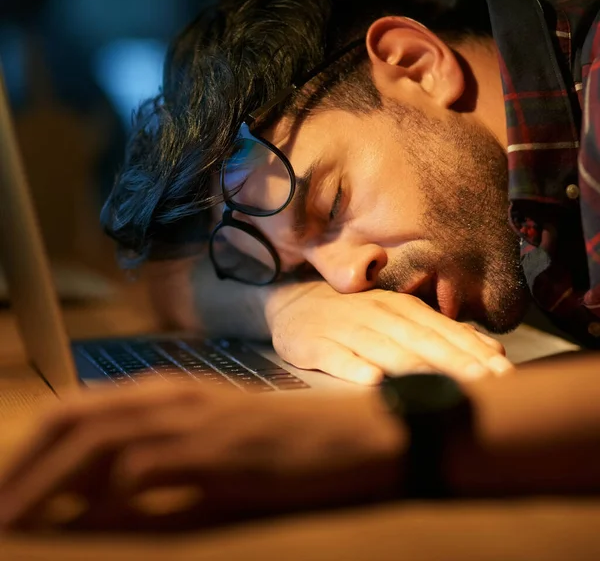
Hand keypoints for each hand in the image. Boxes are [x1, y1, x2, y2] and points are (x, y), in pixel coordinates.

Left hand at [0, 381, 403, 531]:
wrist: (348, 434)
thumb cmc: (281, 443)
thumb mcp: (210, 447)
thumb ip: (155, 464)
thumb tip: (95, 500)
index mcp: (165, 392)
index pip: (75, 411)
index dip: (27, 452)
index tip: (3, 493)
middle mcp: (170, 397)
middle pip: (72, 420)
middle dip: (21, 467)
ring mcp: (194, 419)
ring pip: (96, 443)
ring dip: (45, 486)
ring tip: (10, 527)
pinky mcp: (217, 449)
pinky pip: (142, 473)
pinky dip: (104, 503)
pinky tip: (88, 529)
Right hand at [265, 281, 511, 384]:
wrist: (294, 301)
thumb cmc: (353, 313)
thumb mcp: (397, 315)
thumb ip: (441, 331)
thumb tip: (490, 348)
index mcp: (400, 308)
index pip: (442, 329)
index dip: (472, 350)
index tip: (503, 372)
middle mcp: (376, 314)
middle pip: (418, 339)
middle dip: (454, 360)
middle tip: (485, 382)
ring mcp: (344, 328)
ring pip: (382, 347)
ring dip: (413, 367)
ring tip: (440, 385)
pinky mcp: (314, 343)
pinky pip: (335, 356)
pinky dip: (353, 367)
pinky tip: (372, 381)